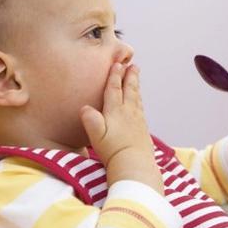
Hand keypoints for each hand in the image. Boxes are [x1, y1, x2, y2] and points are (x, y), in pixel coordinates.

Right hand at [79, 63, 162, 192]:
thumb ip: (90, 119)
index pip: (114, 89)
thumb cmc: (112, 151)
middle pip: (130, 90)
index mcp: (115, 111)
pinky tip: (139, 102)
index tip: (117, 64)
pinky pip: (141, 109)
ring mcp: (138, 120)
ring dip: (136, 86)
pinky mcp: (143, 130)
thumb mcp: (96, 135)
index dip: (115, 76)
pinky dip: (139, 100)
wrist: (134, 164)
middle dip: (130, 76)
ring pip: (137, 98)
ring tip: (136, 78)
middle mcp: (129, 113)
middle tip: (133, 65)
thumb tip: (85, 107)